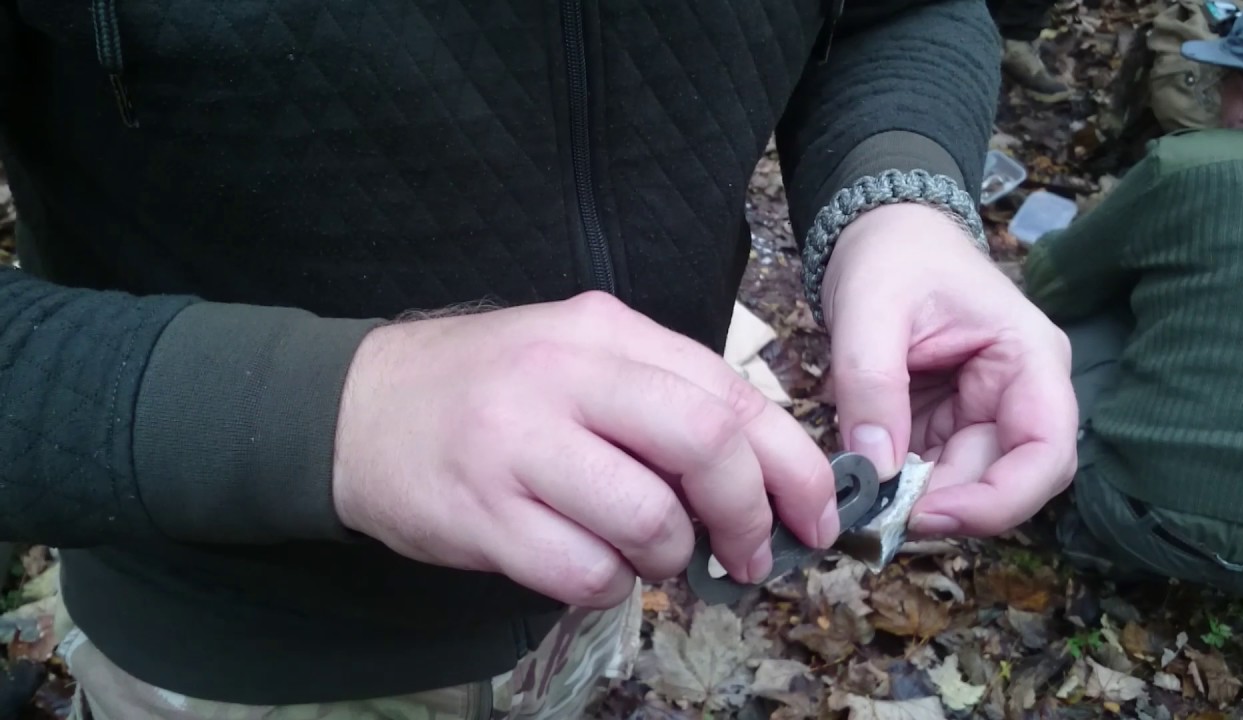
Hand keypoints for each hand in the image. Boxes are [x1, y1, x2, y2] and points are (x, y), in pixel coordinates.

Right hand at [332, 292, 837, 607]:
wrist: (357, 408)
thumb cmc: (490, 388)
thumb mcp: (577, 356)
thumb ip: (664, 398)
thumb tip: (762, 478)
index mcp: (603, 331)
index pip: (730, 393)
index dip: (792, 465)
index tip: (816, 515)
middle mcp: (564, 376)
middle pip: (706, 447)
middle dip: (749, 516)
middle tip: (747, 555)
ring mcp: (516, 445)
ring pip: (648, 521)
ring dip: (669, 558)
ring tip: (645, 552)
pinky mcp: (479, 514)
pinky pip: (583, 574)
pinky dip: (607, 584)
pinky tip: (586, 562)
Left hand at [821, 203, 1076, 536]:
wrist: (881, 232)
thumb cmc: (891, 256)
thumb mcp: (870, 309)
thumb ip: (872, 385)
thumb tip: (874, 468)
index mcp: (1029, 358)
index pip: (1046, 452)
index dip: (998, 501)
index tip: (927, 514)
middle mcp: (1022, 393)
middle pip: (1007, 480)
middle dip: (943, 505)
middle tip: (875, 515)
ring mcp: (988, 411)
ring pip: (967, 484)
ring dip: (917, 499)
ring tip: (862, 496)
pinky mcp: (952, 422)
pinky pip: (935, 470)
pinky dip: (899, 482)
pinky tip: (863, 478)